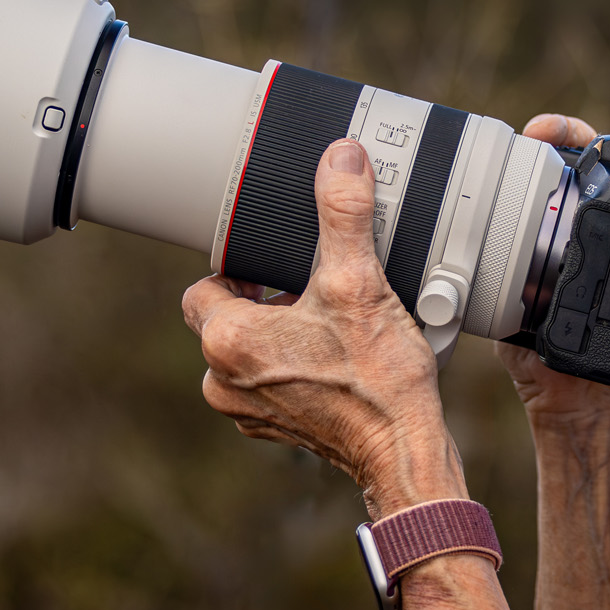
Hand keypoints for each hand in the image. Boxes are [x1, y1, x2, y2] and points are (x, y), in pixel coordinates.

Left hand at [183, 138, 464, 517]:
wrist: (404, 452)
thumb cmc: (378, 379)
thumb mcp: (361, 282)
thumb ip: (344, 213)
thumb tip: (339, 158)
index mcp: (228, 340)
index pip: (205, 283)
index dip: (241, 268)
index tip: (278, 265)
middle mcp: (223, 381)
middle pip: (227, 317)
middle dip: (266, 300)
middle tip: (315, 293)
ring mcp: (246, 412)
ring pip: (248, 352)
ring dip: (280, 335)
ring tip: (331, 328)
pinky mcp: (274, 429)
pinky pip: (269, 384)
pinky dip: (294, 369)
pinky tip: (338, 362)